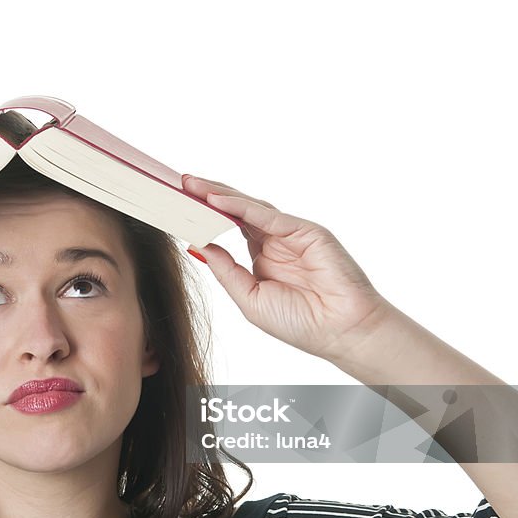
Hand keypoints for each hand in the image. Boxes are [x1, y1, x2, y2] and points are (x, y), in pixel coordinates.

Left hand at [183, 175, 392, 362]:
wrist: (341, 333)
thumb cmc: (301, 323)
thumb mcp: (249, 297)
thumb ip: (226, 270)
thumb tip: (198, 245)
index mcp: (262, 258)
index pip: (228, 228)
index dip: (203, 216)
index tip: (176, 206)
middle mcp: (276, 242)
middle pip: (236, 211)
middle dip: (207, 196)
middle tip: (180, 184)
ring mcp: (292, 234)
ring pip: (250, 207)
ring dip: (220, 195)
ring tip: (192, 186)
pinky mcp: (307, 232)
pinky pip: (270, 216)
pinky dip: (243, 207)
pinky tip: (218, 201)